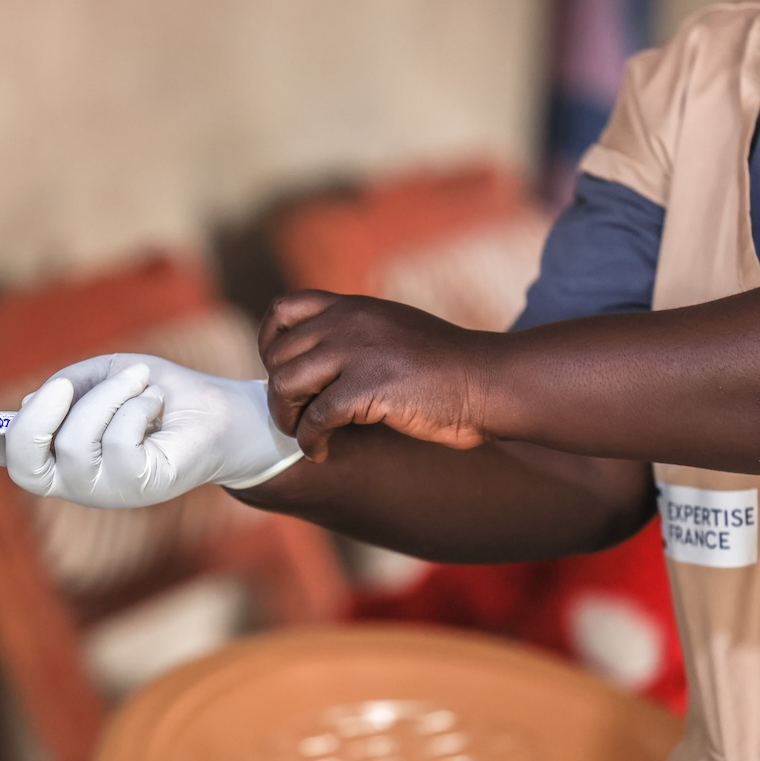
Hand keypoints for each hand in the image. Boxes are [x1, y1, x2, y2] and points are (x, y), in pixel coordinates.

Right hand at [0, 354, 302, 506]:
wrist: (223, 414)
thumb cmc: (160, 395)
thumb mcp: (103, 377)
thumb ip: (65, 387)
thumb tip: (29, 406)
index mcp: (58, 449)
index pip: (0, 451)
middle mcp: (73, 478)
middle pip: (25, 458)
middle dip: (41, 414)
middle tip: (66, 384)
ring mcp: (104, 490)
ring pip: (75, 439)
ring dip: (109, 395)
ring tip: (140, 383)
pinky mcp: (137, 487)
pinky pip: (114, 442)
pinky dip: (133, 406)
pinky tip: (153, 407)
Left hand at [259, 290, 494, 461]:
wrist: (490, 381)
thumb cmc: (445, 368)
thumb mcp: (392, 332)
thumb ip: (355, 335)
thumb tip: (314, 360)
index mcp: (352, 307)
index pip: (283, 310)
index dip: (269, 344)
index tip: (279, 373)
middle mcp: (349, 322)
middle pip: (278, 355)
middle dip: (278, 393)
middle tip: (294, 417)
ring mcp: (358, 351)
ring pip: (286, 384)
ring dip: (286, 419)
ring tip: (304, 435)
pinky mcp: (370, 386)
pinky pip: (316, 418)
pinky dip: (311, 442)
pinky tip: (321, 453)